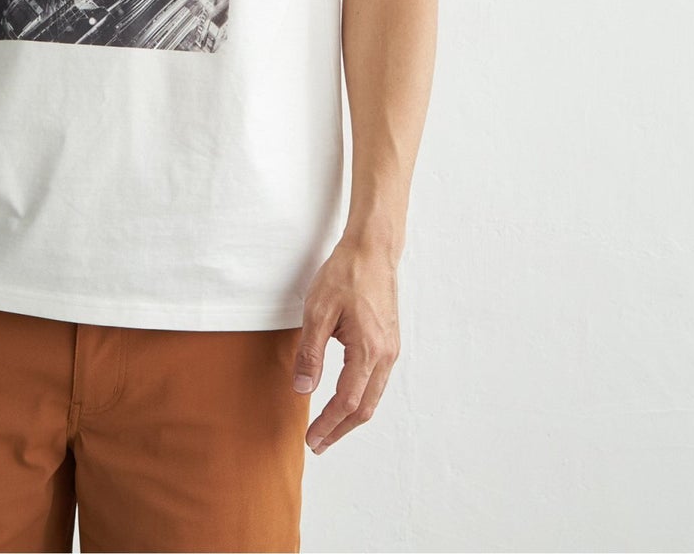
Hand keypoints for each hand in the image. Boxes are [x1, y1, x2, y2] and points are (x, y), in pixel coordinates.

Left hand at [291, 239, 400, 453]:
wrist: (373, 250)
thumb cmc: (346, 274)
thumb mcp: (318, 311)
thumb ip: (310, 353)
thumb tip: (303, 389)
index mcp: (368, 350)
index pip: (347, 402)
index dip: (328, 424)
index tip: (311, 439)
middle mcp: (385, 355)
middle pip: (364, 408)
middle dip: (340, 429)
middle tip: (318, 444)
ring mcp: (390, 349)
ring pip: (373, 397)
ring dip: (350, 416)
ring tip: (329, 428)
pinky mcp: (389, 342)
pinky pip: (377, 382)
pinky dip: (360, 398)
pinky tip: (345, 399)